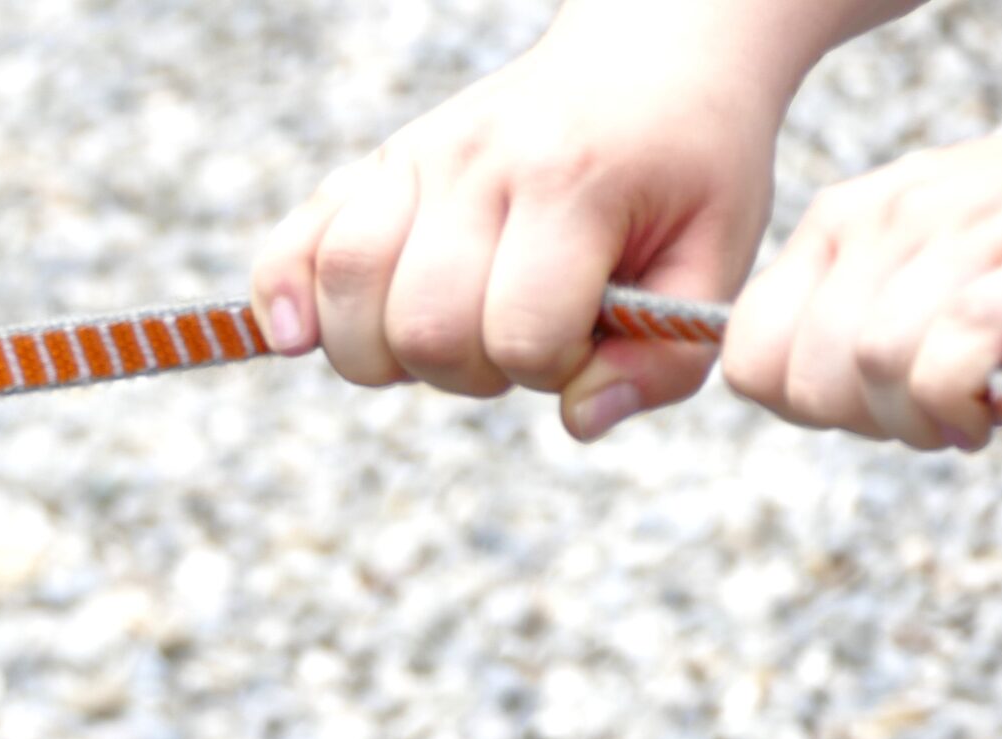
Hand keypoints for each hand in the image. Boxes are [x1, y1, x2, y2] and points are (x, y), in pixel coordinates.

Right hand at [248, 1, 790, 439]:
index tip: (589, 339)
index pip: (522, 335)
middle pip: (424, 327)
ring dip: (386, 354)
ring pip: (348, 292)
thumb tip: (578, 422)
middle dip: (470, 372)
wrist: (654, 53)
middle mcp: (481, 167)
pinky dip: (283, 299)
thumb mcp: (717, 259)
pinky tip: (299, 336)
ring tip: (442, 336)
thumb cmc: (690, 169)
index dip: (554, 369)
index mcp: (575, 186)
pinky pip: (293, 245)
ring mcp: (418, 161)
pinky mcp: (376, 167)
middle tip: (518, 340)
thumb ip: (664, 360)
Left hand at [722, 122, 1001, 449]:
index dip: (794, 403)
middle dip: (862, 421)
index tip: (859, 411)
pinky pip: (948, 352)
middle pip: (807, 369)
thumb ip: (844, 331)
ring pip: (873, 360)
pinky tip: (990, 410)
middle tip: (928, 419)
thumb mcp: (919, 292)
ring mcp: (968, 223)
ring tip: (963, 415)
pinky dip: (957, 403)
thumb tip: (779, 389)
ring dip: (917, 417)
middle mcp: (895, 210)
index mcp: (848, 221)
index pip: (748, 345)